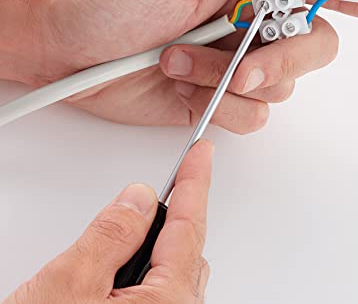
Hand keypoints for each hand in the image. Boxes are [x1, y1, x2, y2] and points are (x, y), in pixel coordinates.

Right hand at [7, 140, 212, 303]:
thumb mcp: (69, 286)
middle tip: (151, 193)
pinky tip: (117, 276)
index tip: (203, 152)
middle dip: (168, 217)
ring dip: (154, 247)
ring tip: (121, 242)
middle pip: (185, 247)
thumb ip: (111, 234)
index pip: (190, 223)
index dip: (196, 180)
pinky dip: (146, 272)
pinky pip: (162, 292)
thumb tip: (138, 197)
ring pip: (173, 271)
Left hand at [8, 0, 357, 132]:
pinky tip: (182, 83)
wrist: (66, 45)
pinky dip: (220, 106)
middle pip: (315, 46)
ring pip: (282, 86)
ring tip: (179, 61)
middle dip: (287, 60)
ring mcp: (236, 58)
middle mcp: (250, 16)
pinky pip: (251, 114)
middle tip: (249, 65)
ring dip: (233, 81)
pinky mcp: (218, 94)